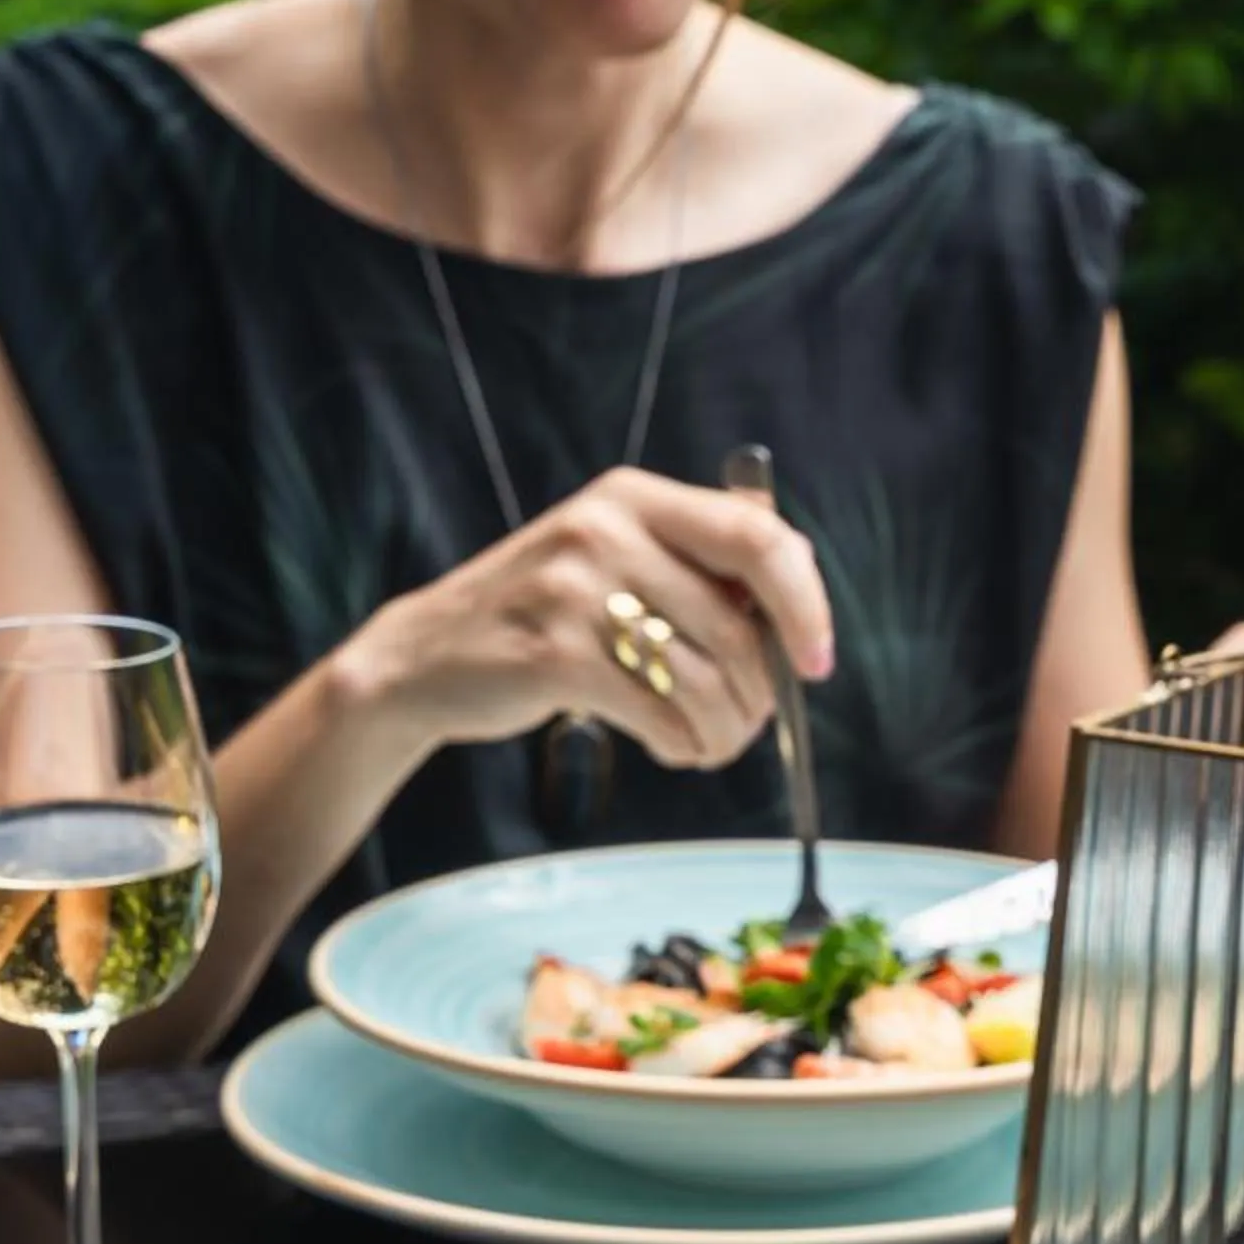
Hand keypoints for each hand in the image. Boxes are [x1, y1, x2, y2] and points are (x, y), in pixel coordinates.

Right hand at [336, 467, 836, 769]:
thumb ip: (699, 564)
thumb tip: (800, 608)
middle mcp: (605, 528)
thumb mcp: (616, 556)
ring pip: (706, 679)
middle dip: (762, 696)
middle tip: (752, 725)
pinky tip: (672, 747)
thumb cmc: (547, 616)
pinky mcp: (555, 653)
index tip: (817, 662)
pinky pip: (661, 714)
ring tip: (710, 743)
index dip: (806, 605)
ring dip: (725, 731)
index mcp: (634, 496)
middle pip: (739, 628)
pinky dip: (683, 744)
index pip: (760, 537)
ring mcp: (575, 588)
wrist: (425, 657)